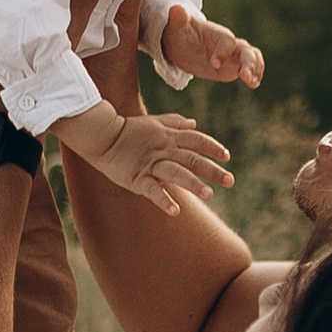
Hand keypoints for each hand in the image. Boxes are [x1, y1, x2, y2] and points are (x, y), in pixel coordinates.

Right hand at [90, 109, 236, 214]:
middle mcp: (164, 149)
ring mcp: (151, 164)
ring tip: (209, 194)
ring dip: (193, 184)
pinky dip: (163, 200)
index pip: (197, 140)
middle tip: (230, 181)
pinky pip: (152, 190)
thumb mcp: (154, 121)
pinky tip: (176, 211)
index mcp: (169, 137)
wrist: (102, 136)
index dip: (212, 147)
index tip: (226, 156)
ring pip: (176, 173)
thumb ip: (175, 122)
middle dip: (212, 170)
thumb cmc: (128, 129)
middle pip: (192, 159)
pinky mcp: (137, 178)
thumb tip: (195, 123)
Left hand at [159, 6, 265, 90]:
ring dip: (255, 69)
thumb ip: (179, 19)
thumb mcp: (178, 27)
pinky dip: (254, 75)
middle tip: (244, 76)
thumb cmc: (181, 32)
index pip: (227, 41)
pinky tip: (254, 84)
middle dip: (248, 62)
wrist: (182, 44)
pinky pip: (249, 69)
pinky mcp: (233, 67)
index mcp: (218, 33)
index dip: (224, 51)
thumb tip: (175, 8)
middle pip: (246, 50)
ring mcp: (233, 56)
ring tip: (252, 83)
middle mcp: (229, 44)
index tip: (214, 64)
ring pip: (253, 58)